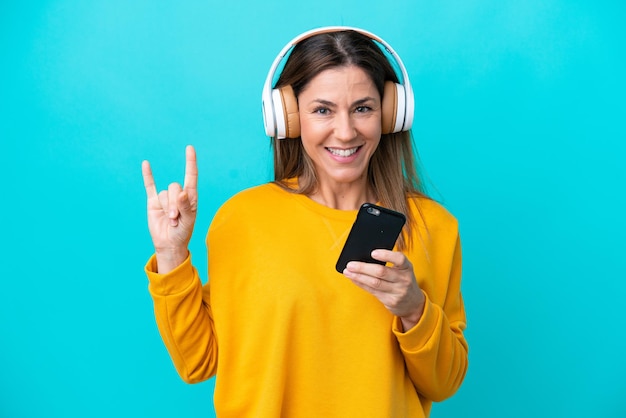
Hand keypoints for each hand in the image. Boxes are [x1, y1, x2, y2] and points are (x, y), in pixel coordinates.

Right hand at [142, 145, 197, 272]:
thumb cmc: (183, 232)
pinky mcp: (154, 202)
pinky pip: (150, 186)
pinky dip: (148, 175)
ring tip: (171, 221)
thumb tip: (181, 192)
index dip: (190, 162)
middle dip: (174, 203)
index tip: (190, 148)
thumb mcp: (188, 221)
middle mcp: (178, 194)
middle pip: (174, 187)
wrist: (169, 243)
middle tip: (176, 218)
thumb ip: (185, 206)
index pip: (191, 176)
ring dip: (167, 207)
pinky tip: (146, 163)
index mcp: (191, 197)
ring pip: (164, 193)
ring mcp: (165, 198)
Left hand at [343, 249, 425, 330]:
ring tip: (348, 272)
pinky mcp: (390, 301)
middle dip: (363, 268)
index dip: (386, 255)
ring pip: (374, 283)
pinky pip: (372, 291)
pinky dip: (361, 284)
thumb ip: (390, 263)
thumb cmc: (402, 281)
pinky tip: (354, 279)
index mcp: (407, 267)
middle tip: (350, 264)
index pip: (399, 259)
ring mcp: (398, 291)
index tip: (373, 253)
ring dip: (358, 277)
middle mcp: (404, 279)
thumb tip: (364, 257)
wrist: (413, 303)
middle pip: (381, 272)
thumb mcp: (402, 270)